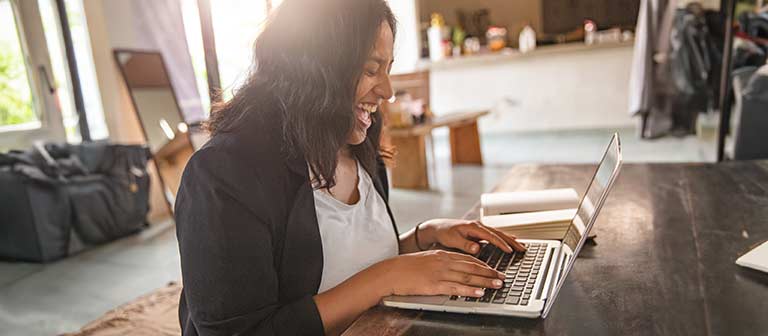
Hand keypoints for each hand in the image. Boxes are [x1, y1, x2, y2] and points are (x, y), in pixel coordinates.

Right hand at [373, 250, 505, 297]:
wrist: (390, 272)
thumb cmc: (406, 268)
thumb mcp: (426, 260)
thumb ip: (441, 263)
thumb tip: (453, 268)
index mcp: (442, 255)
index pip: (468, 259)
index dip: (483, 264)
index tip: (494, 269)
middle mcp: (444, 262)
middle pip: (472, 267)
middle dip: (490, 272)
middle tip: (503, 276)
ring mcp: (440, 273)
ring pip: (468, 277)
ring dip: (485, 281)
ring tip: (498, 284)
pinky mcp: (434, 285)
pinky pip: (456, 288)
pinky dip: (470, 291)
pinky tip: (479, 293)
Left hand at [418, 219, 525, 253]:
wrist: (437, 228)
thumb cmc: (444, 233)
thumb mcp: (452, 240)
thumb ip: (465, 244)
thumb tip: (477, 248)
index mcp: (473, 227)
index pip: (491, 236)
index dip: (501, 244)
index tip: (509, 250)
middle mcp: (478, 226)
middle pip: (499, 233)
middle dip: (511, 241)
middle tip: (522, 249)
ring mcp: (480, 228)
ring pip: (499, 233)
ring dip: (510, 239)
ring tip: (521, 246)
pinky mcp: (479, 232)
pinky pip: (495, 235)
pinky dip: (504, 238)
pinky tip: (511, 241)